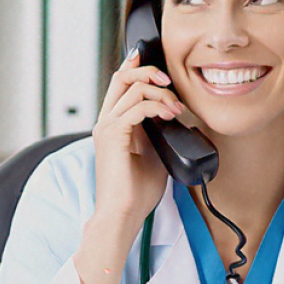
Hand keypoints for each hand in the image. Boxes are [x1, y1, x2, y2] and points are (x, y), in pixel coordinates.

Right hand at [73, 51, 184, 283]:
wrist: (123, 214)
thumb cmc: (136, 192)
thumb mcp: (154, 154)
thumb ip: (158, 133)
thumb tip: (175, 118)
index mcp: (114, 125)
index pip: (121, 85)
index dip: (138, 69)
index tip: (161, 69)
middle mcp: (106, 122)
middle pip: (122, 77)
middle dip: (148, 71)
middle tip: (170, 80)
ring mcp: (107, 127)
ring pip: (132, 87)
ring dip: (160, 92)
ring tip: (176, 108)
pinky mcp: (113, 136)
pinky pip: (137, 107)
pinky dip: (158, 106)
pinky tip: (171, 115)